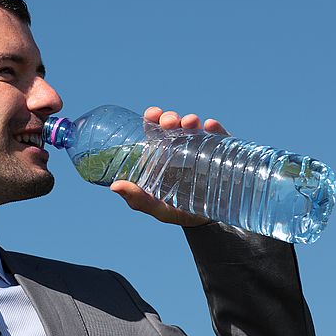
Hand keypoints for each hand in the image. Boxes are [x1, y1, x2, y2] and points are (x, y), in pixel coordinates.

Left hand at [110, 106, 229, 226]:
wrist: (207, 221)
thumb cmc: (177, 211)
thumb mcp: (157, 207)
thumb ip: (138, 199)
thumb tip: (114, 186)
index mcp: (161, 154)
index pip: (154, 129)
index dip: (152, 118)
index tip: (153, 114)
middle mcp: (180, 146)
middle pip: (173, 125)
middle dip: (171, 118)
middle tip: (170, 122)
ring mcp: (200, 147)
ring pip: (194, 127)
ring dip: (191, 120)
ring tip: (190, 122)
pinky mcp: (220, 152)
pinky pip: (219, 137)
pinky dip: (216, 129)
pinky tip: (211, 126)